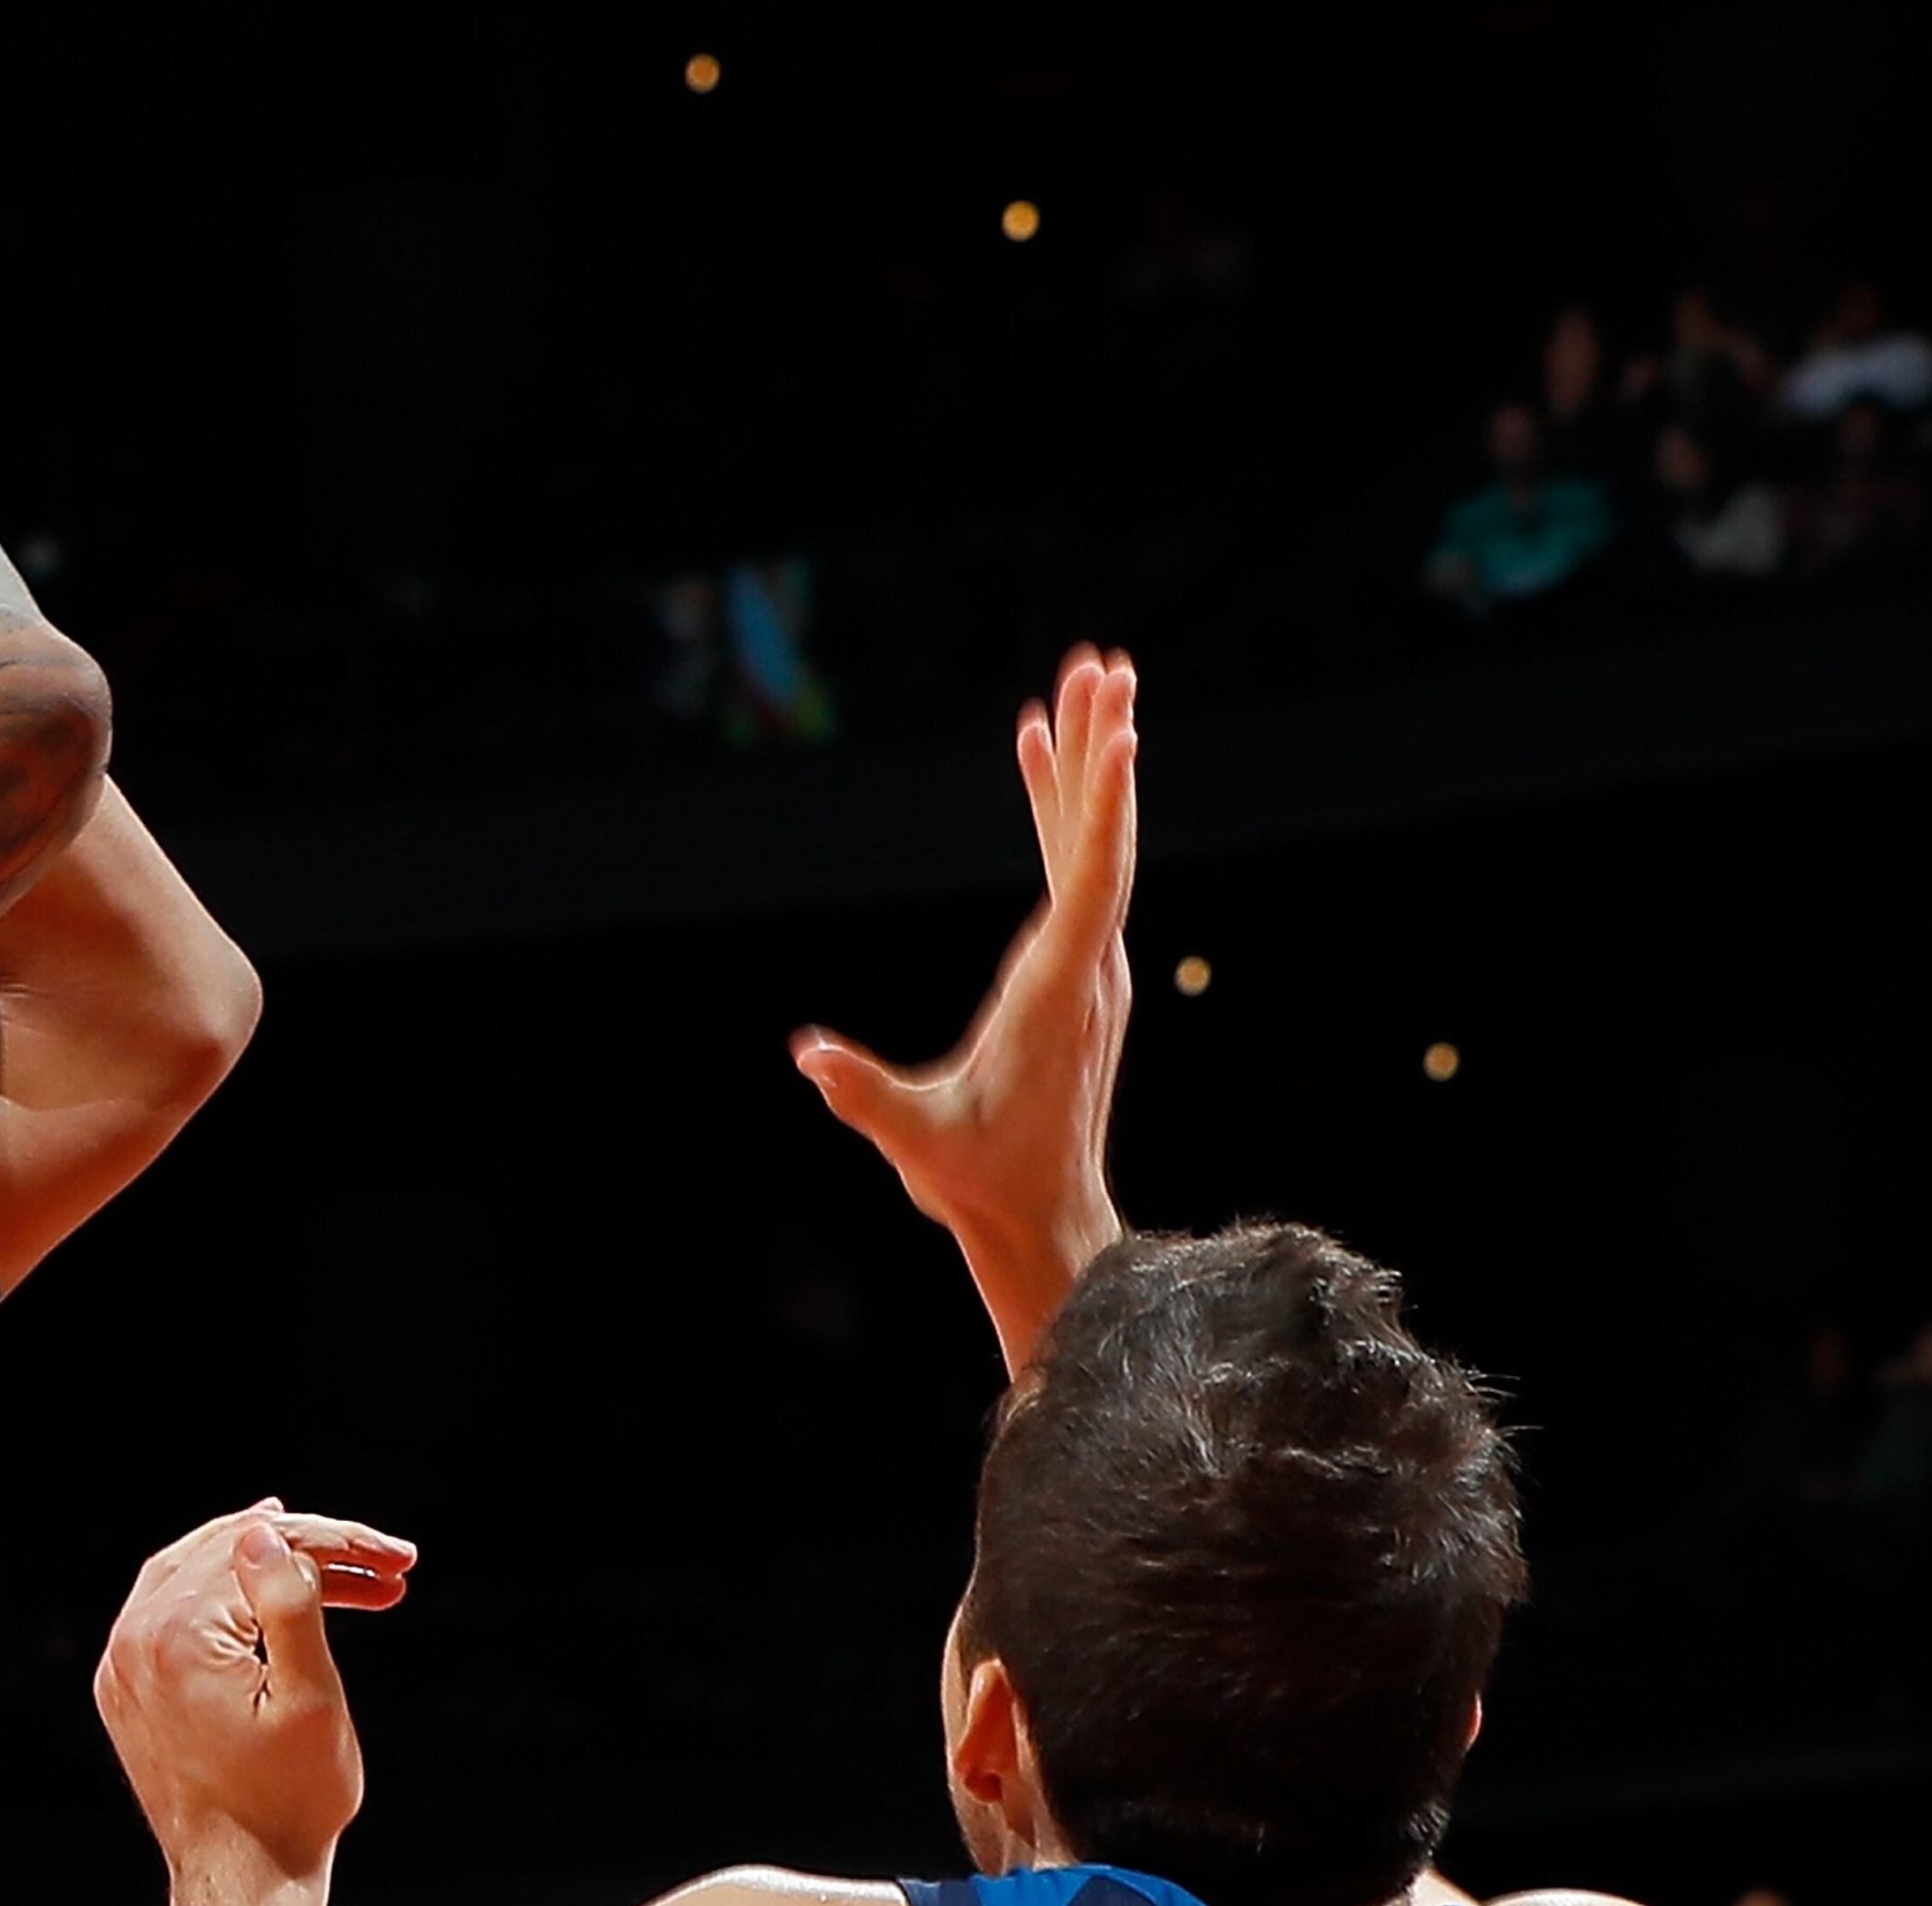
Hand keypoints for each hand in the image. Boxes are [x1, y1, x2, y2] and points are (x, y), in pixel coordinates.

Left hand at [94, 1501, 415, 1905]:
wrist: (243, 1882)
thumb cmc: (289, 1802)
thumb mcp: (311, 1699)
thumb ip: (289, 1605)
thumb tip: (264, 1531)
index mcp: (177, 1635)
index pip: (263, 1547)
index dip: (339, 1542)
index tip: (399, 1557)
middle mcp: (134, 1639)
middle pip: (229, 1551)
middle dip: (314, 1549)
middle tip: (385, 1564)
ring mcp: (122, 1664)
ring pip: (200, 1572)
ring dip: (273, 1564)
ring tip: (342, 1565)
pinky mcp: (126, 1688)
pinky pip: (173, 1608)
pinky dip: (227, 1593)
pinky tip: (267, 1585)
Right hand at [790, 646, 1137, 1368]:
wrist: (1039, 1216)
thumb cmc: (979, 1178)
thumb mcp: (918, 1144)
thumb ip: (865, 1096)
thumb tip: (810, 1055)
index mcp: (1057, 990)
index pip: (1092, 878)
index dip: (1101, 806)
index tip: (1122, 734)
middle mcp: (1087, 964)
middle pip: (1101, 836)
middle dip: (1102, 748)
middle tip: (1106, 664)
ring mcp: (1086, 962)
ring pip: (1091, 841)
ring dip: (1085, 761)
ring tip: (1084, 679)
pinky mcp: (1071, 966)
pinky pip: (1071, 864)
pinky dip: (1056, 804)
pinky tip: (1035, 749)